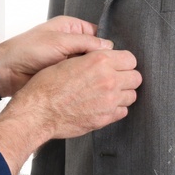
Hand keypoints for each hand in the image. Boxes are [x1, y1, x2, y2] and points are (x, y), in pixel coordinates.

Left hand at [0, 16, 107, 96]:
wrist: (6, 72)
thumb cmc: (25, 51)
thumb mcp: (58, 41)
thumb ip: (85, 42)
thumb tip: (108, 47)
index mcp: (71, 28)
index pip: (98, 35)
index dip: (106, 47)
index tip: (113, 58)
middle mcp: (71, 42)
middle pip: (95, 52)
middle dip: (100, 62)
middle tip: (106, 71)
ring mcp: (68, 60)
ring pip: (89, 67)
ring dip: (91, 73)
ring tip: (97, 79)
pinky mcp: (64, 76)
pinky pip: (80, 78)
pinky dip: (84, 82)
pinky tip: (88, 86)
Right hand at [12, 47, 141, 137]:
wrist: (38, 112)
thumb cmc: (46, 86)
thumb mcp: (69, 61)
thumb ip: (92, 59)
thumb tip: (104, 56)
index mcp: (99, 61)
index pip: (130, 59)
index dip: (123, 62)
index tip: (118, 66)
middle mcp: (108, 80)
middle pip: (136, 77)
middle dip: (127, 77)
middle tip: (116, 80)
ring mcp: (109, 101)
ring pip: (132, 95)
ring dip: (123, 93)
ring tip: (109, 93)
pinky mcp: (105, 118)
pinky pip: (123, 111)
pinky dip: (116, 108)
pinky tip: (104, 105)